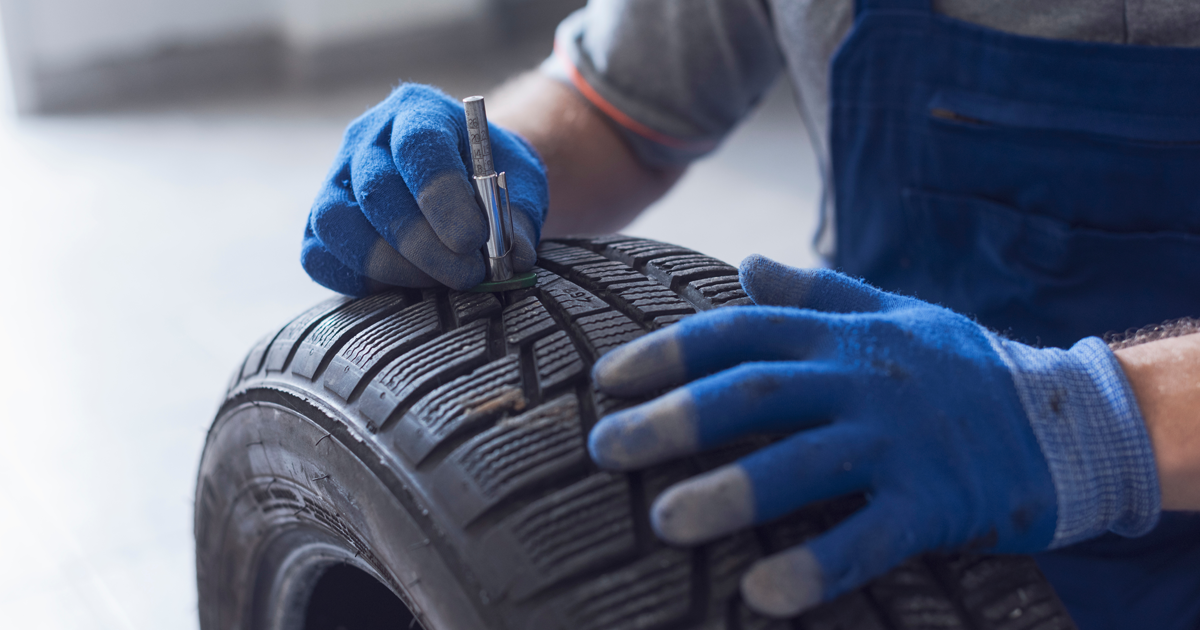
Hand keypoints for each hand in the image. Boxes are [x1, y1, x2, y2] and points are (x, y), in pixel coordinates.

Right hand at [301, 83, 547, 293]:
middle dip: (423, 243)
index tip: (474, 240)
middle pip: (377, 188)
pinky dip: (358, 280)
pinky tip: (406, 287)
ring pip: (335, 222)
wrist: (465, 180)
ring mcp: (336, 179)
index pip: (418, 144)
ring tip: (438, 283)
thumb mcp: (519, 185)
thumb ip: (516, 218)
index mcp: (419, 111)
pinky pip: (318, 256)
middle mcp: (367, 138)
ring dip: (389, 264)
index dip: (442, 196)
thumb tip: (512, 257)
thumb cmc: (491, 178)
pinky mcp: (321, 223)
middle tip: (466, 275)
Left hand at [588, 255, 1160, 616]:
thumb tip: (747, 265)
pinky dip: (815, 567)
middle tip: (605, 449)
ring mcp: (899, 441)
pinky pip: (866, 539)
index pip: (740, 331)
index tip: (607, 380)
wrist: (1070, 418)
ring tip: (663, 522)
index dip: (668, 353)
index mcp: (843, 335)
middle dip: (674, 419)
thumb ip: (818, 293)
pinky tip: (761, 593)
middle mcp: (862, 380)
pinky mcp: (936, 503)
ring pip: (801, 464)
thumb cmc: (962, 367)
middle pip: (753, 393)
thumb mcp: (894, 313)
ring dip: (728, 493)